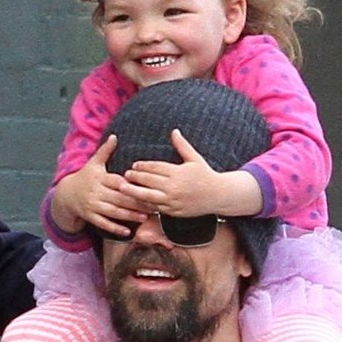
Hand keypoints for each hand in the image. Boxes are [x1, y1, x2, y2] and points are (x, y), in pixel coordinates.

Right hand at [52, 135, 150, 236]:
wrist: (67, 194)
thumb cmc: (86, 177)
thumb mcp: (94, 163)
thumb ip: (105, 151)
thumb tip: (114, 136)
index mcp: (100, 178)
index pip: (118, 182)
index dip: (132, 185)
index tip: (147, 187)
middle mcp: (96, 192)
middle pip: (119, 198)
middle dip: (136, 202)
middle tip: (153, 205)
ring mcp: (93, 205)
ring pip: (113, 211)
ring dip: (129, 215)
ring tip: (144, 217)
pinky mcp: (90, 216)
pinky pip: (104, 223)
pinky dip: (115, 228)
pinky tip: (128, 231)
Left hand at [120, 129, 261, 217]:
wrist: (218, 196)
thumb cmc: (206, 175)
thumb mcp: (195, 158)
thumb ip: (182, 146)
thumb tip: (174, 131)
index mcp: (178, 172)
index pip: (156, 168)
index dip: (143, 166)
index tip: (134, 165)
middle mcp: (174, 187)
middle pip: (150, 181)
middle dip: (136, 178)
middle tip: (125, 175)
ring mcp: (173, 200)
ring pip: (149, 196)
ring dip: (135, 192)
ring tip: (123, 188)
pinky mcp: (174, 211)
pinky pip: (157, 208)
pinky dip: (146, 204)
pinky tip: (137, 201)